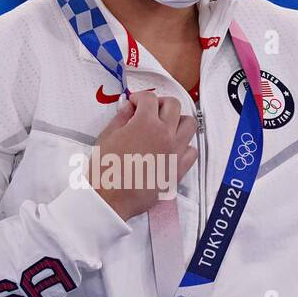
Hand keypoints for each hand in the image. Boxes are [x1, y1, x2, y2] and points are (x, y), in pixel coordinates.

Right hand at [91, 90, 197, 221]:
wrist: (111, 199)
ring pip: (189, 124)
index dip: (139, 97)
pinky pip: (192, 151)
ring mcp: (175, 152)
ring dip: (177, 120)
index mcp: (146, 123)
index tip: (134, 104)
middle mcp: (165, 134)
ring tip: (164, 127)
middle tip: (149, 111)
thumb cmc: (105, 170)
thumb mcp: (107, 137)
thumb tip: (129, 107)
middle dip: (160, 103)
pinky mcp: (178, 169)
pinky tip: (172, 148)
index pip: (150, 98)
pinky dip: (185, 145)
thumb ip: (121, 118)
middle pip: (174, 105)